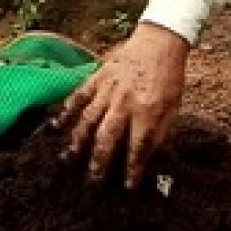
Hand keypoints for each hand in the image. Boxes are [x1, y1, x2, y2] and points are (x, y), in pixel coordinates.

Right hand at [56, 22, 190, 188]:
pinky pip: (78, 96)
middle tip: (91, 182)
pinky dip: (66, 110)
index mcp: (148, 111)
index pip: (138, 147)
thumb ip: (160, 133)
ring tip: (68, 160)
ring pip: (88, 120)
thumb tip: (149, 159)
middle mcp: (125, 102)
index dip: (132, 170)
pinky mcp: (97, 77)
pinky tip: (56, 125)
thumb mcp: (173, 108)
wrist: (160, 42)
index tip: (127, 188)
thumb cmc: (169, 78)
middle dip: (98, 162)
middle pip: (107, 138)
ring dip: (78, 142)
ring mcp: (108, 89)